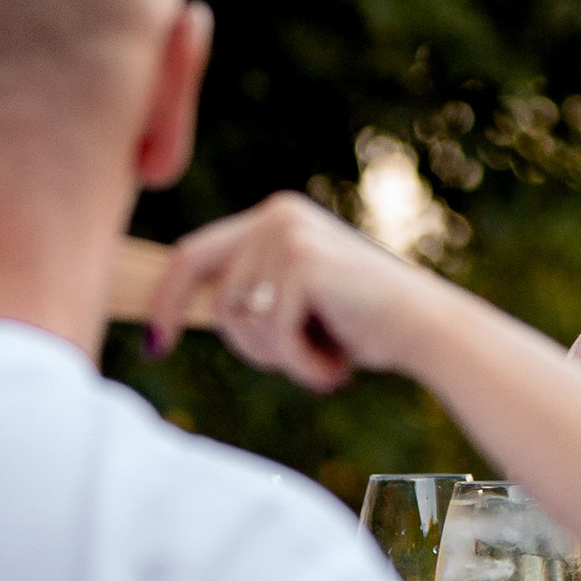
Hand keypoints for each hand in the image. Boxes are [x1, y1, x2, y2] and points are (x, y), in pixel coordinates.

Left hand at [144, 190, 435, 390]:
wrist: (425, 329)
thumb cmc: (360, 325)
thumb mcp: (294, 299)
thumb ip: (250, 292)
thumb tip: (182, 311)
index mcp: (272, 218)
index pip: (193, 255)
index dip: (166, 302)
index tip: (155, 346)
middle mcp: (275, 215)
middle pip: (212, 291)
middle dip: (239, 342)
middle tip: (288, 365)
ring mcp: (288, 234)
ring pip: (238, 317)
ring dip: (276, 356)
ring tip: (321, 358)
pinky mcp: (303, 262)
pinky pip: (272, 331)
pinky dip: (300, 362)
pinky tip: (334, 363)